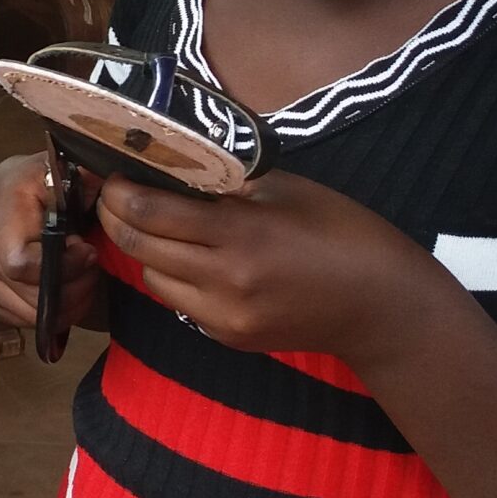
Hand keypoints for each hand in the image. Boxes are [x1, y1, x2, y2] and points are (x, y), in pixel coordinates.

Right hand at [0, 151, 104, 331]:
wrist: (0, 192)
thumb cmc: (36, 182)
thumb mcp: (60, 170)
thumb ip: (84, 176)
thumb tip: (105, 182)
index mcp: (1, 211)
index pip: (23, 264)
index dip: (64, 267)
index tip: (87, 250)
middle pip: (31, 297)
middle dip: (74, 289)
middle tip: (91, 270)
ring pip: (29, 315)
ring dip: (66, 306)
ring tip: (80, 281)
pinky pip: (20, 320)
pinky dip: (49, 314)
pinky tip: (62, 291)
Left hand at [94, 170, 438, 366]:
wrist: (384, 306)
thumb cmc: (343, 232)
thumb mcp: (285, 189)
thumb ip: (224, 179)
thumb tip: (170, 160)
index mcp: (239, 234)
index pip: (148, 211)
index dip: (118, 190)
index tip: (112, 172)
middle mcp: (223, 281)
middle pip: (136, 246)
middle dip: (115, 216)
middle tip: (116, 193)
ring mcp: (223, 316)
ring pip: (151, 278)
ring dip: (143, 250)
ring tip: (158, 224)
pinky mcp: (227, 337)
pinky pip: (179, 303)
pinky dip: (174, 277)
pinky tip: (195, 258)